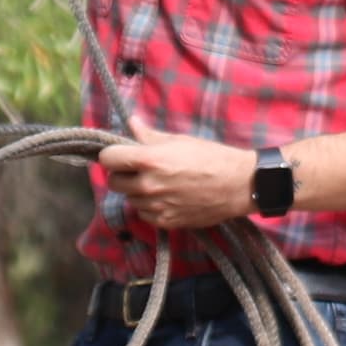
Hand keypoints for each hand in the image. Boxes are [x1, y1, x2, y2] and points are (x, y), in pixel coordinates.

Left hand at [98, 125, 258, 230]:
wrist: (237, 185)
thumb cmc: (210, 157)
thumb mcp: (179, 140)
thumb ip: (149, 135)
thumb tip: (131, 122)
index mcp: (149, 160)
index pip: (107, 159)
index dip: (111, 155)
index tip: (120, 155)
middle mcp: (148, 185)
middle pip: (113, 182)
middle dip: (122, 174)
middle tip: (138, 169)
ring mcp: (155, 206)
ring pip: (129, 199)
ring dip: (136, 191)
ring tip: (158, 183)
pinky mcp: (165, 222)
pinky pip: (144, 214)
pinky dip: (149, 207)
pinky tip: (165, 198)